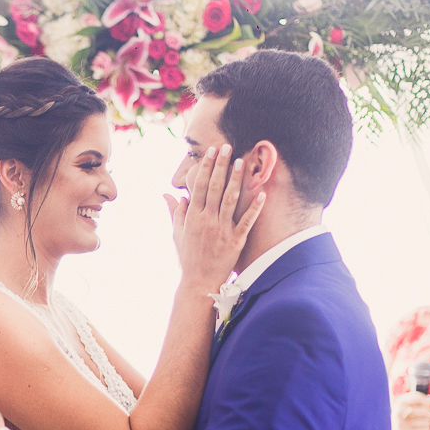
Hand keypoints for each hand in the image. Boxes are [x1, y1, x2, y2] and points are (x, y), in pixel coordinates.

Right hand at [165, 145, 265, 293]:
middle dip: (221, 166)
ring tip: (242, 162)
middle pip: (214, 188)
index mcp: (193, 217)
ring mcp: (222, 230)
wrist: (199, 283)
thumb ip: (176, 212)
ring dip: (236, 180)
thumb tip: (168, 194)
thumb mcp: (177, 234)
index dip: (206, 167)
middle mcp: (207, 221)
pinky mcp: (235, 241)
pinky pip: (247, 221)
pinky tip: (262, 192)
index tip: (212, 152)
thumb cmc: (188, 257)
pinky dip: (255, 207)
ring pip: (230, 200)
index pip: (199, 186)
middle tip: (228, 147)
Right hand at [392, 391, 429, 429]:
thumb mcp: (410, 405)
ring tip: (418, 425)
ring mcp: (401, 424)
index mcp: (400, 402)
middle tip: (424, 417)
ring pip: (427, 422)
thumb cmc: (404, 416)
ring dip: (426, 424)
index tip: (427, 406)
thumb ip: (426, 401)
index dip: (428, 402)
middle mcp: (399, 412)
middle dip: (429, 415)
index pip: (419, 398)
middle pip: (427, 411)